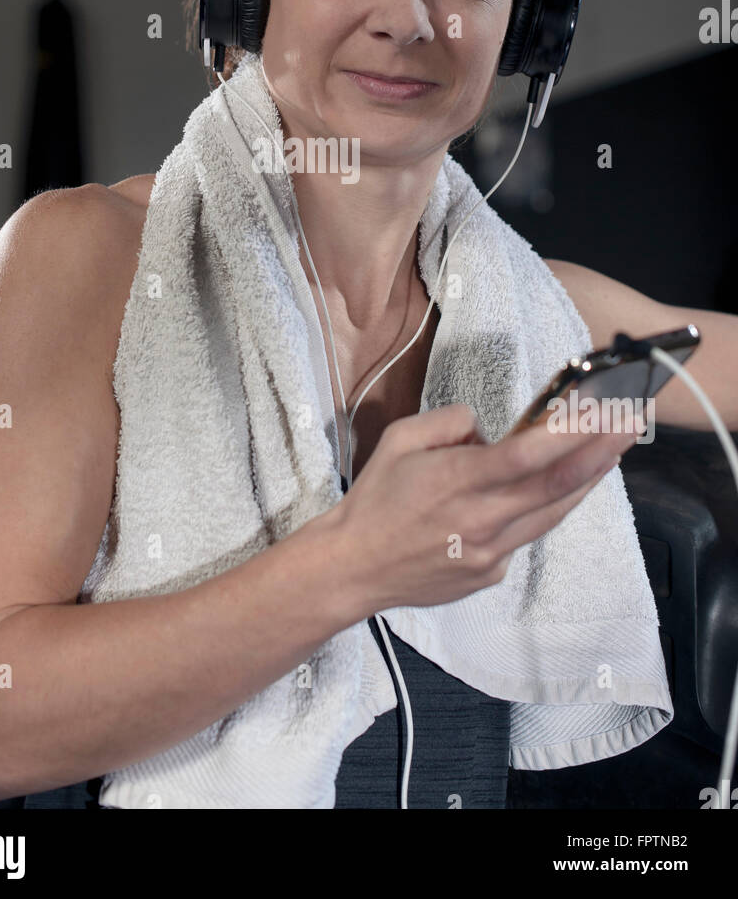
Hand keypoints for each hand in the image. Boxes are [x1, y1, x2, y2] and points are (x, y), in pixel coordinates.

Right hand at [331, 402, 640, 613]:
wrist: (353, 566)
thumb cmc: (375, 499)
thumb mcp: (401, 438)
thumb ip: (450, 423)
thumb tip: (487, 432)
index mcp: (457, 481)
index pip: (528, 455)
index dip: (572, 433)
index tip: (604, 411)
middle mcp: (481, 520)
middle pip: (557, 485)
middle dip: (601, 451)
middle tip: (632, 423)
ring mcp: (491, 552)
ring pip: (553, 513)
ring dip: (587, 480)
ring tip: (613, 450)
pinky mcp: (492, 574)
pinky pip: (525, 534)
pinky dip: (540, 508)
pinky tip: (545, 490)